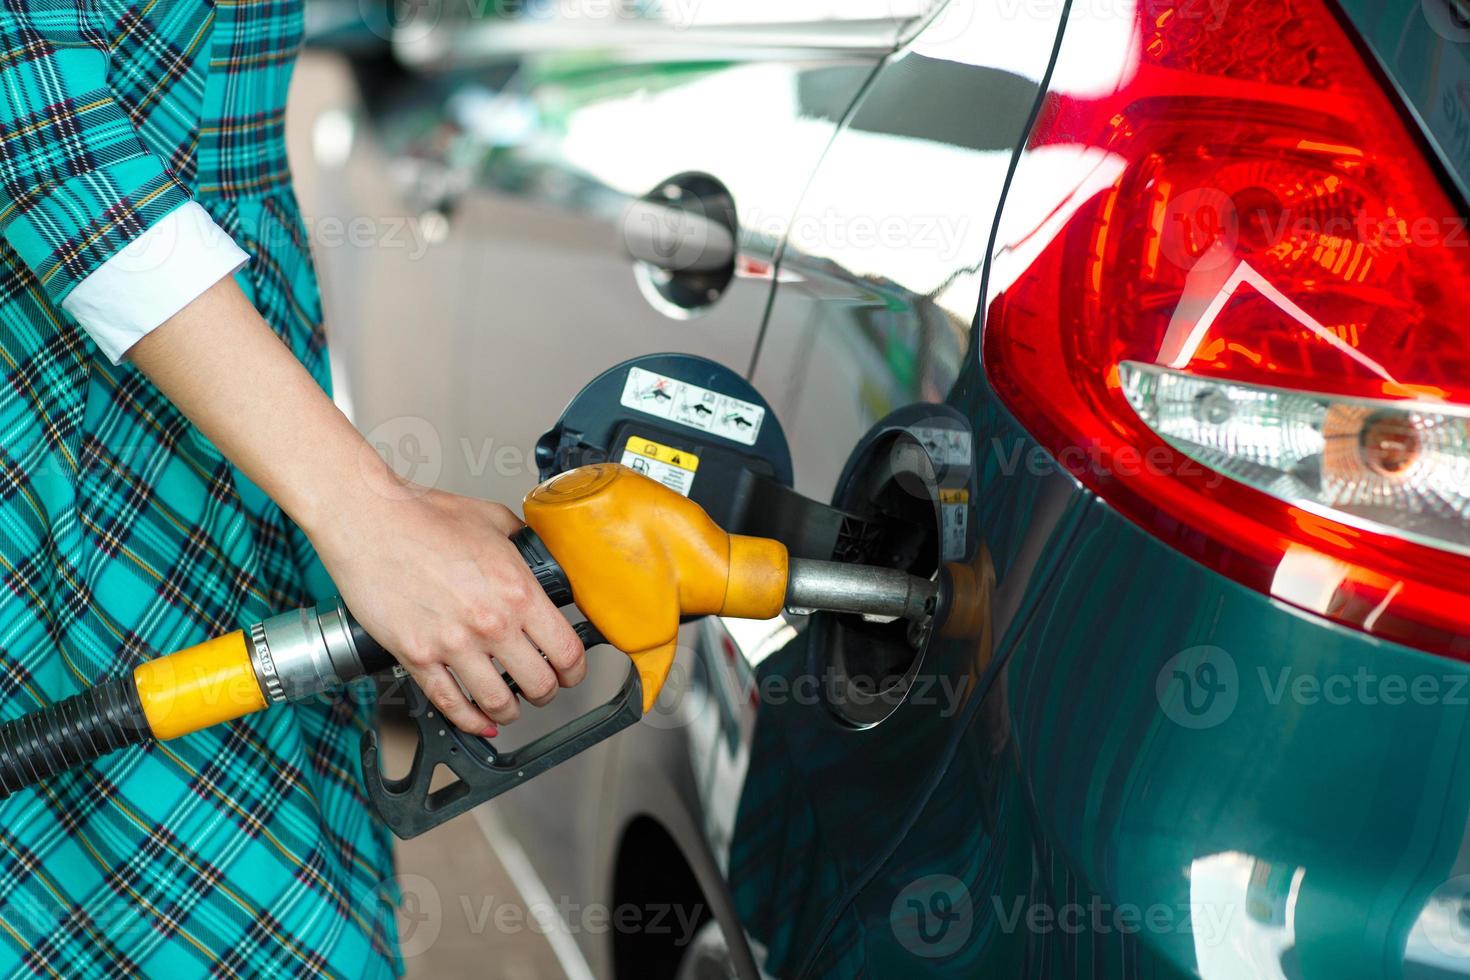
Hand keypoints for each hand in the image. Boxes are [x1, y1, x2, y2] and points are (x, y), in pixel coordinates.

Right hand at [307, 471, 586, 734]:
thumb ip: (523, 545)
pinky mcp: (417, 657)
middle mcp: (491, 623)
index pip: (567, 650)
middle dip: (547, 691)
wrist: (368, 521)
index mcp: (517, 591)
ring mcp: (453, 644)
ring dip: (510, 710)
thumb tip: (538, 557)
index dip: (575, 668)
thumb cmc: (423, 516)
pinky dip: (470, 721)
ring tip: (511, 705)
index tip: (571, 670)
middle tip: (543, 687)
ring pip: (498, 703)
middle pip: (540, 685)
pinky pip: (450, 704)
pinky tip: (478, 721)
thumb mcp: (493, 519)